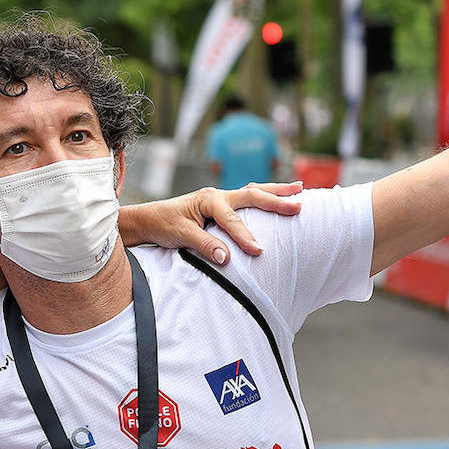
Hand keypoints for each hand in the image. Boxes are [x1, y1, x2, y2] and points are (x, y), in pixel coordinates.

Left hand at [122, 182, 302, 263]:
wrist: (149, 219)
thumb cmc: (164, 225)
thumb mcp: (181, 237)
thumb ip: (205, 246)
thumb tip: (227, 258)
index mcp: (208, 200)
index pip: (231, 220)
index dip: (245, 236)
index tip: (258, 251)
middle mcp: (217, 195)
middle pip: (252, 195)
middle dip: (276, 201)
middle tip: (298, 206)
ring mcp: (220, 198)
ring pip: (253, 192)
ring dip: (276, 191)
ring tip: (299, 189)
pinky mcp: (221, 204)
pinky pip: (247, 198)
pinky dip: (264, 195)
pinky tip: (277, 196)